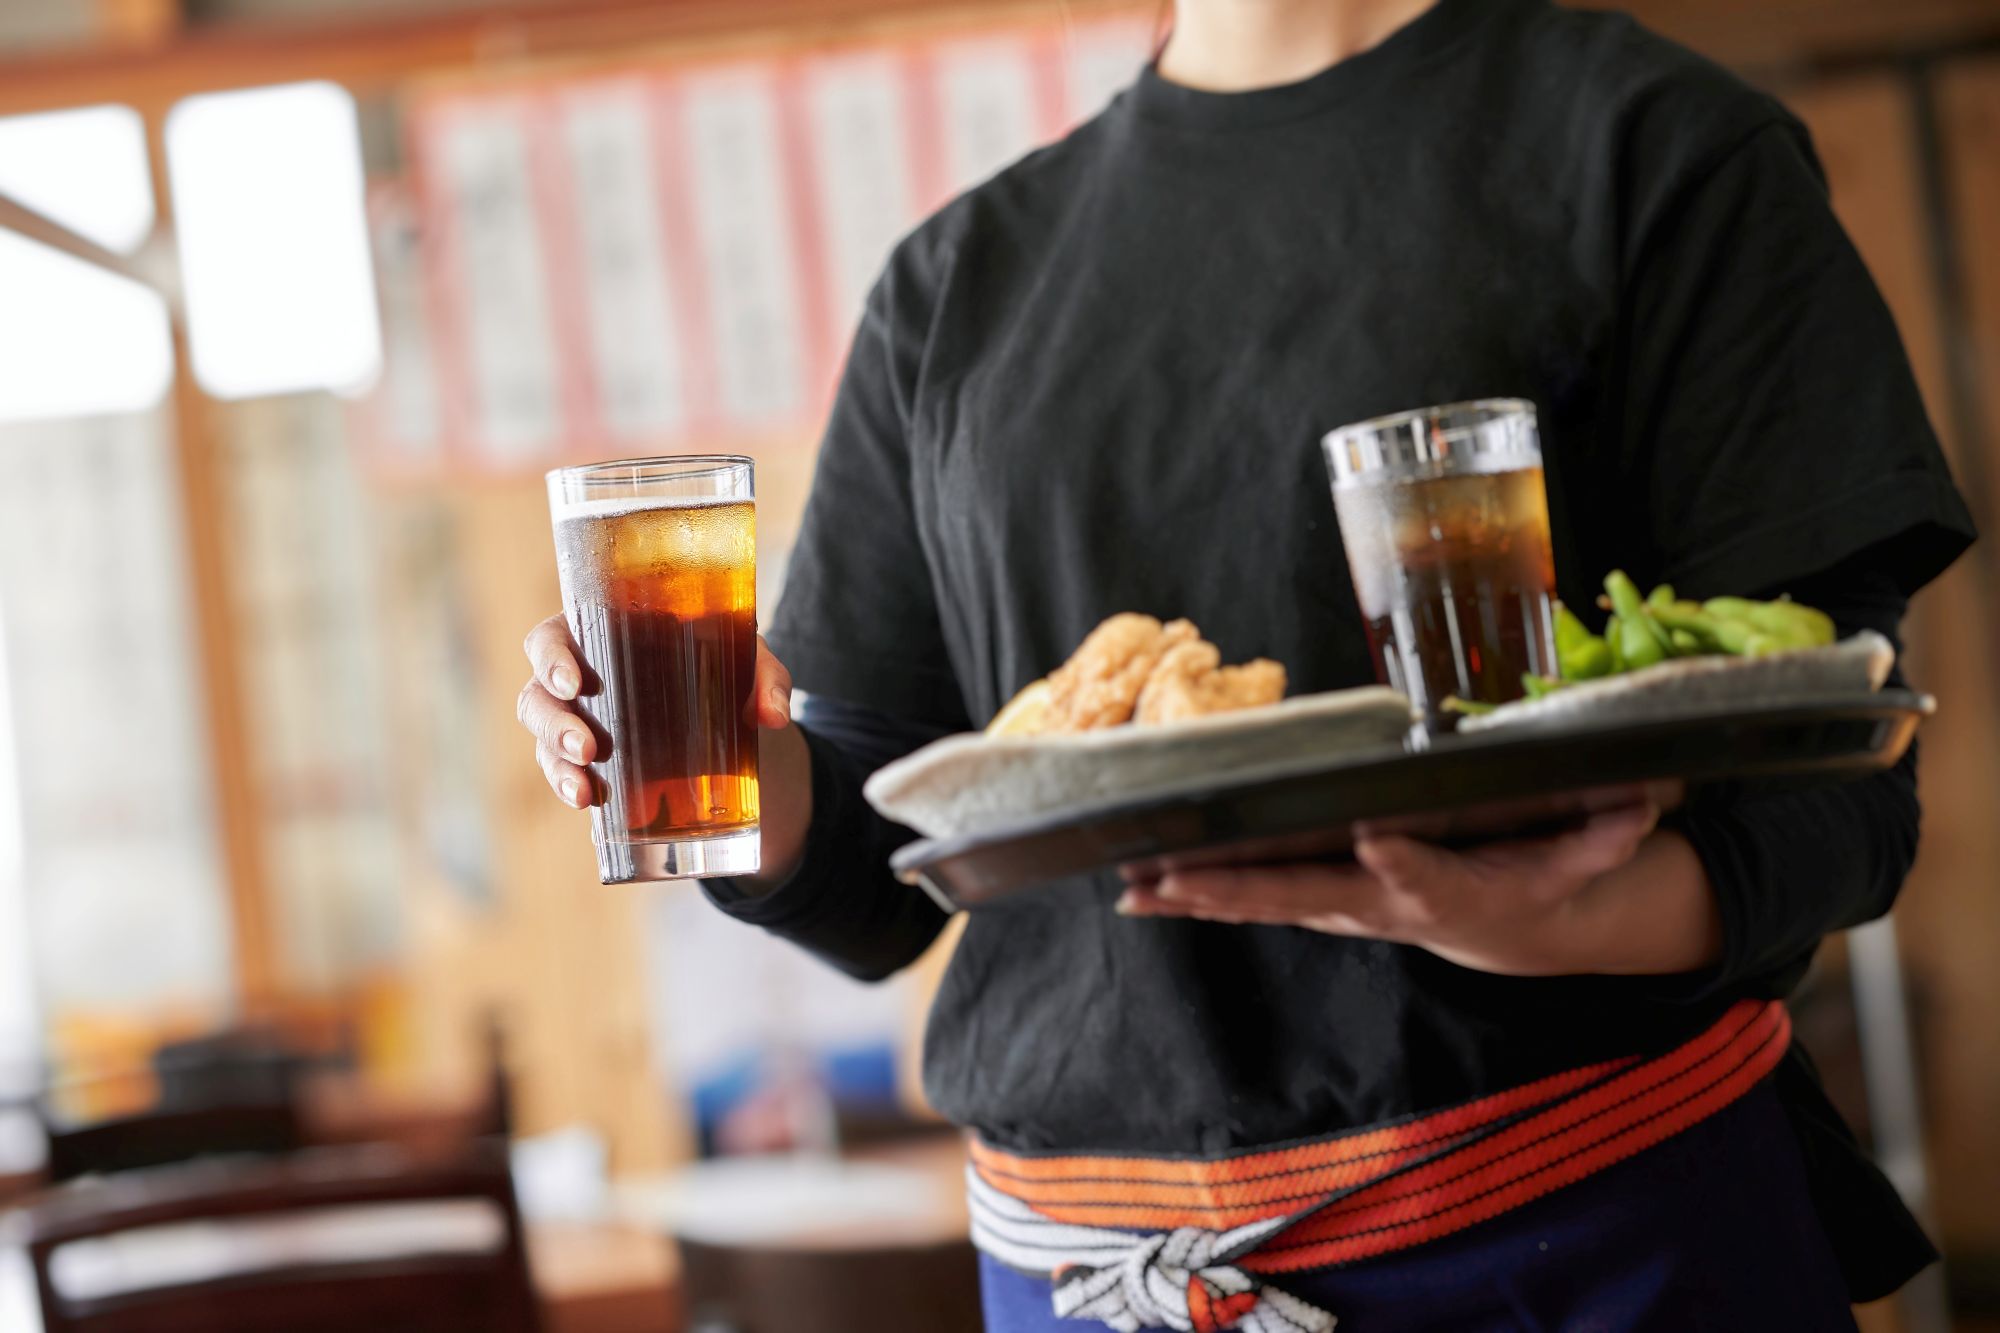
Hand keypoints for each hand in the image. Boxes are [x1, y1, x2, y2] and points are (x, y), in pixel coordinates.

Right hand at [516, 612, 793, 809]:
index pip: (553, 637)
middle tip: (586, 747)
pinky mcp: (589, 760)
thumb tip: (773, 716)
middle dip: (553, 723)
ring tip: (584, 790)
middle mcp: (580, 674)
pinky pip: (562, 771)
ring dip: (556, 763)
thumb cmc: (729, 669)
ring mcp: (578, 719)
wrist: (737, 724)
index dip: (550, 657)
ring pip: (543, 737)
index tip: (574, 682)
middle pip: (538, 693)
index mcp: (605, 632)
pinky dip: (569, 786)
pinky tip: (586, 801)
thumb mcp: (753, 664)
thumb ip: (766, 679)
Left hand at [1116, 797, 1720, 976]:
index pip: (1428, 880)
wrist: (1506, 928)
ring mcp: (1339, 905)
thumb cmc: (1535, 879)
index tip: (1380, 844)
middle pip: (1307, 897)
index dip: (1404, 868)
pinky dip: (1192, 895)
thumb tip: (1639, 800)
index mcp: (1448, 890)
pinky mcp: (1313, 898)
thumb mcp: (1581, 856)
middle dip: (1242, 888)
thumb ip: (1603, 832)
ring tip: (1136, 887)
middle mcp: (1380, 905)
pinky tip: (1137, 889)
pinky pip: (1246, 897)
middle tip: (1180, 880)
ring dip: (1197, 896)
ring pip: (1262, 901)